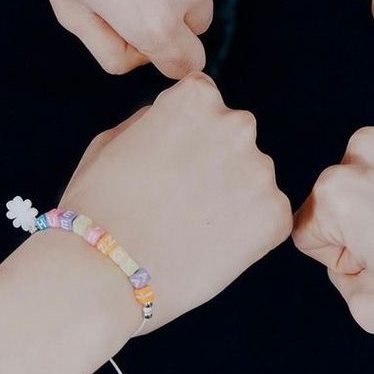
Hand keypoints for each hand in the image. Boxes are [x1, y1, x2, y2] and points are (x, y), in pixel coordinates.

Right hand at [62, 73, 291, 331]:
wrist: (103, 276)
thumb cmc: (98, 208)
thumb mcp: (113, 140)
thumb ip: (156, 119)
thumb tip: (180, 119)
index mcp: (198, 97)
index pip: (205, 99)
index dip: (184, 132)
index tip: (169, 158)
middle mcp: (238, 124)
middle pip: (234, 135)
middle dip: (215, 158)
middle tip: (181, 197)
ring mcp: (261, 170)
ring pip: (252, 176)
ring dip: (233, 193)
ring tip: (191, 227)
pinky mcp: (275, 215)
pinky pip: (267, 215)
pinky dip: (247, 230)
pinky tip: (210, 246)